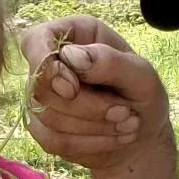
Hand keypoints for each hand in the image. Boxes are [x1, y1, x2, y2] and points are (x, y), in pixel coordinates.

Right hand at [19, 14, 168, 171]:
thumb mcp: (141, 75)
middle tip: (125, 112)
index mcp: (72, 36)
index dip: (46, 65)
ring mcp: (42, 98)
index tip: (72, 89)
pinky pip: (53, 140)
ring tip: (127, 124)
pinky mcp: (43, 128)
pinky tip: (114, 138)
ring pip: (47, 116)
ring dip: (93, 126)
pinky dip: (88, 143)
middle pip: (42, 86)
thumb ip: (109, 61)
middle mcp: (50, 64)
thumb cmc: (142, 96)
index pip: (35, 41)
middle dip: (86, 106)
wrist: (142, 135)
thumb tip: (70, 57)